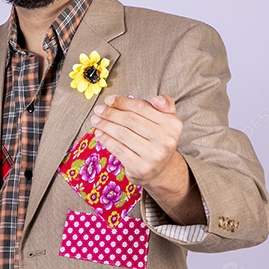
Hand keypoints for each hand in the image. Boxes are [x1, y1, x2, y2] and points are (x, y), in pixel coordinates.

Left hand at [91, 94, 202, 223]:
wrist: (159, 169)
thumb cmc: (158, 138)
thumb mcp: (167, 119)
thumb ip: (165, 103)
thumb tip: (156, 99)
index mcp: (172, 124)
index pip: (142, 107)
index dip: (122, 102)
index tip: (108, 99)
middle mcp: (166, 140)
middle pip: (130, 120)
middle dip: (111, 113)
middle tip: (98, 110)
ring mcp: (153, 155)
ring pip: (122, 134)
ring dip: (105, 125)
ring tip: (96, 120)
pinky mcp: (141, 167)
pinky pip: (118, 149)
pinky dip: (106, 139)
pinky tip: (99, 134)